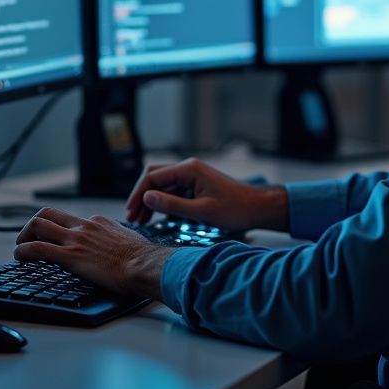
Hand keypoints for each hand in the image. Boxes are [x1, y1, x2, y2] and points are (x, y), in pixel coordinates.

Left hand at [14, 206, 173, 299]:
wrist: (143, 264)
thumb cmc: (141, 258)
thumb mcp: (127, 239)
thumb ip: (114, 239)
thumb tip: (113, 246)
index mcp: (98, 221)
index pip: (69, 219)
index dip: (56, 230)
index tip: (52, 240)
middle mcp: (84, 225)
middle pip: (48, 213)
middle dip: (33, 225)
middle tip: (27, 238)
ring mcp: (76, 239)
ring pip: (38, 225)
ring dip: (23, 236)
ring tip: (19, 248)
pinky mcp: (70, 255)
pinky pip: (38, 248)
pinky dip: (23, 250)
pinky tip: (20, 257)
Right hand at [125, 158, 288, 232]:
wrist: (257, 208)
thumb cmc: (234, 209)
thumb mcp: (201, 211)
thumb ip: (172, 205)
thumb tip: (146, 198)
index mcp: (189, 169)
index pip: (153, 177)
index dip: (138, 194)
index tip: (130, 212)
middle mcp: (188, 168)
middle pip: (155, 177)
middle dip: (141, 196)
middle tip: (132, 217)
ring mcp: (192, 176)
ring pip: (162, 185)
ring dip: (150, 200)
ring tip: (140, 220)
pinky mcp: (195, 185)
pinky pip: (172, 190)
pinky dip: (162, 202)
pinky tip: (155, 216)